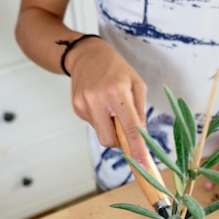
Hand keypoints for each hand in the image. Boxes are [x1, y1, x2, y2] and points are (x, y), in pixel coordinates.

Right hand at [67, 37, 149, 167]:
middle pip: (109, 140)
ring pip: (101, 134)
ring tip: (110, 107)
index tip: (142, 164)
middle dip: (119, 140)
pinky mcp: (76, 107)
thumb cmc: (117, 69)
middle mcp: (98, 99)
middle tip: (123, 125)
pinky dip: (100, 120)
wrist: (87, 54)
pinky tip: (99, 103)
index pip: (129, 128)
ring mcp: (84, 104)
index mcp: (117, 92)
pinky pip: (93, 125)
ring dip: (110, 128)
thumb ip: (140, 112)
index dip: (136, 148)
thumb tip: (141, 137)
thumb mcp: (136, 84)